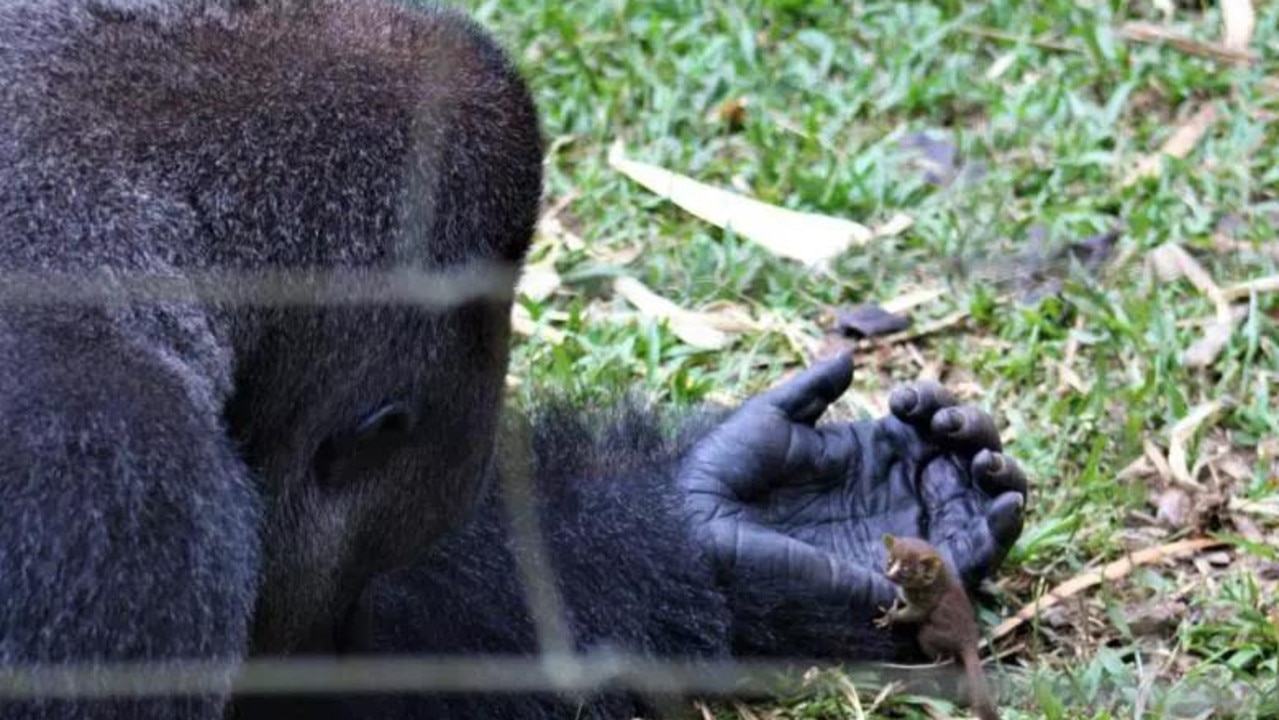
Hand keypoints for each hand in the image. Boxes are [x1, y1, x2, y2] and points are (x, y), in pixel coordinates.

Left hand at [679, 353, 1026, 639]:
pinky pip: (982, 555)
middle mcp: (899, 492)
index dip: (935, 402)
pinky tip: (1005, 497)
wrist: (699, 527)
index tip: (900, 400)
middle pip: (971, 457)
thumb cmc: (724, 474)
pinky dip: (1005, 526)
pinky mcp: (915, 572)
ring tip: (981, 457)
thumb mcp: (772, 419)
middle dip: (974, 429)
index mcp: (873, 454)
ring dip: (1001, 472)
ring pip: (988, 502)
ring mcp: (910, 530)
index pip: (934, 424)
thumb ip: (812, 389)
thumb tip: (848, 357)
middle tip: (941, 425)